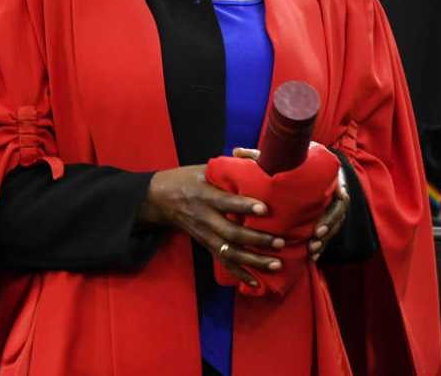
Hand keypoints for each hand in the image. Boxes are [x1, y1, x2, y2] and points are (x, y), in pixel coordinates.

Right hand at [140, 164, 284, 286]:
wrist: (160, 198)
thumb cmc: (188, 178)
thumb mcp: (205, 168)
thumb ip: (231, 166)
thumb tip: (261, 158)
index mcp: (205, 195)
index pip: (226, 202)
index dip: (244, 206)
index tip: (265, 209)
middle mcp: (205, 217)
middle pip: (231, 233)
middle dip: (256, 240)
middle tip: (279, 242)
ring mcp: (204, 235)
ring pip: (229, 252)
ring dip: (253, 261)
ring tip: (275, 264)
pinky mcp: (205, 245)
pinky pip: (223, 262)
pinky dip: (239, 274)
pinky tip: (256, 283)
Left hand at [232, 147, 348, 261]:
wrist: (306, 166)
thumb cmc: (291, 161)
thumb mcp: (277, 158)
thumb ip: (261, 156)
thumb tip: (236, 151)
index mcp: (328, 175)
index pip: (340, 191)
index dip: (334, 206)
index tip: (320, 221)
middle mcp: (334, 191)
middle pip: (339, 211)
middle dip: (329, 226)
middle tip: (315, 237)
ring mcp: (332, 205)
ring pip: (335, 225)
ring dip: (325, 239)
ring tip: (312, 250)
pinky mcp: (326, 217)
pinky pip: (328, 234)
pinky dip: (321, 245)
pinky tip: (311, 257)